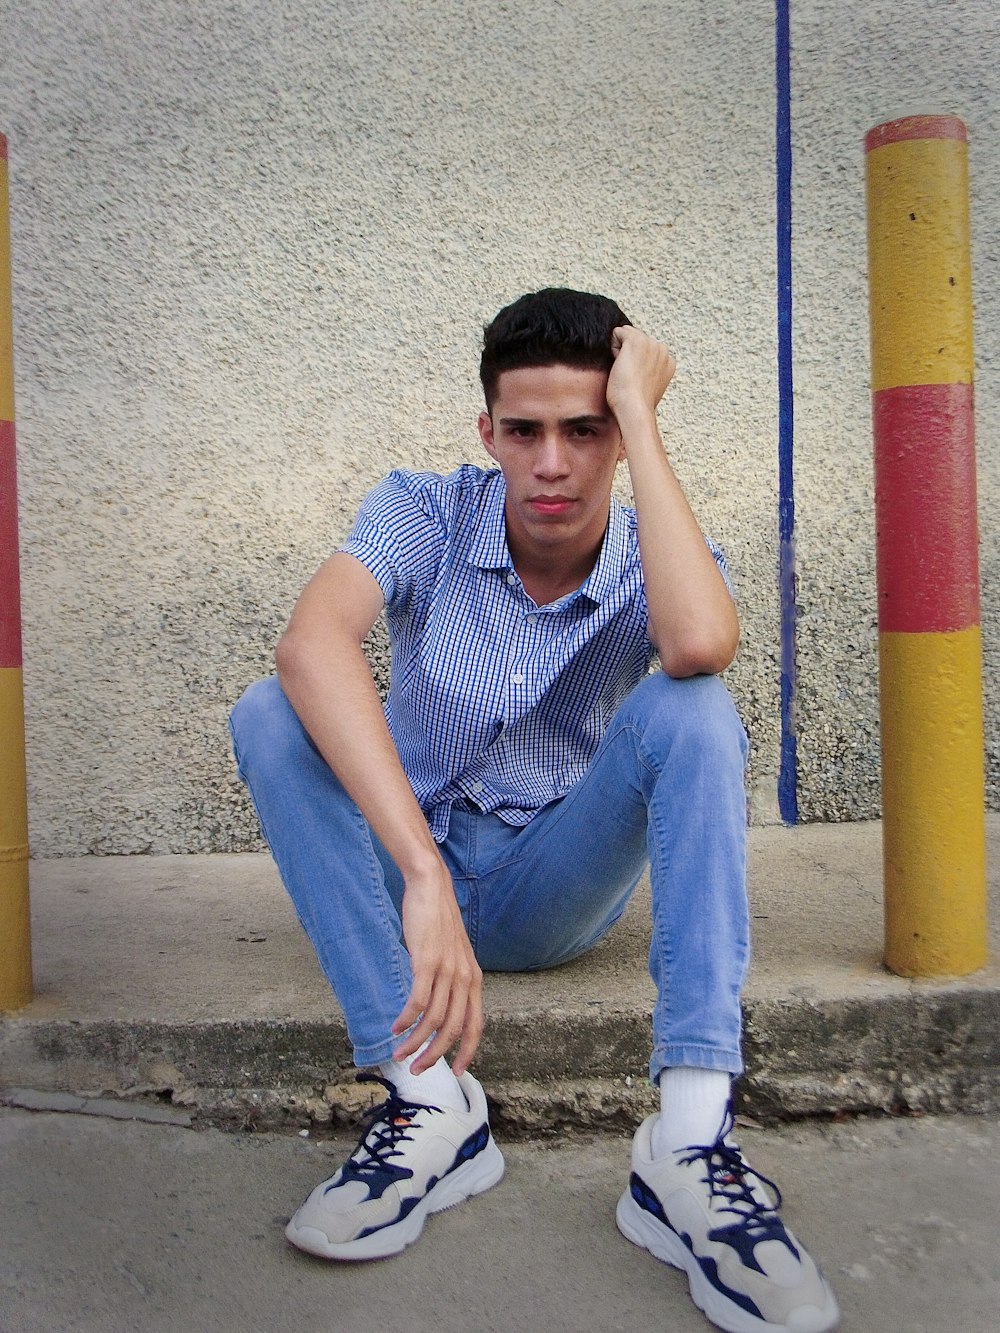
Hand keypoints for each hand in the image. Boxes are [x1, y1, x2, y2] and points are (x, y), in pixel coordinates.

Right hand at [391, 861, 483, 1075]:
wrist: (431, 886)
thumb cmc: (438, 920)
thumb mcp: (453, 953)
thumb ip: (451, 978)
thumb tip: (439, 1005)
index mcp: (474, 978)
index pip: (476, 1025)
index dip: (467, 1051)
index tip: (456, 1071)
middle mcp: (465, 978)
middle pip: (453, 1029)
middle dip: (434, 1055)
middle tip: (416, 1069)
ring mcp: (447, 970)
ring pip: (433, 1020)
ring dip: (414, 1042)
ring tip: (398, 1053)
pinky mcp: (427, 961)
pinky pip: (418, 1001)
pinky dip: (406, 1020)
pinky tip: (394, 1027)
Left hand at [606, 326, 675, 425]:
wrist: (634, 408)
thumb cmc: (636, 405)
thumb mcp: (648, 387)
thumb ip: (648, 371)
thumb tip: (637, 368)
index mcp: (668, 362)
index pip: (645, 349)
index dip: (635, 362)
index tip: (637, 379)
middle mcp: (662, 350)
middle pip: (635, 339)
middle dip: (628, 354)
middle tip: (630, 376)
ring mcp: (651, 343)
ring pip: (626, 335)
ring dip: (621, 352)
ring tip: (625, 371)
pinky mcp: (636, 340)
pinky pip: (616, 333)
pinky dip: (613, 348)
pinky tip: (620, 365)